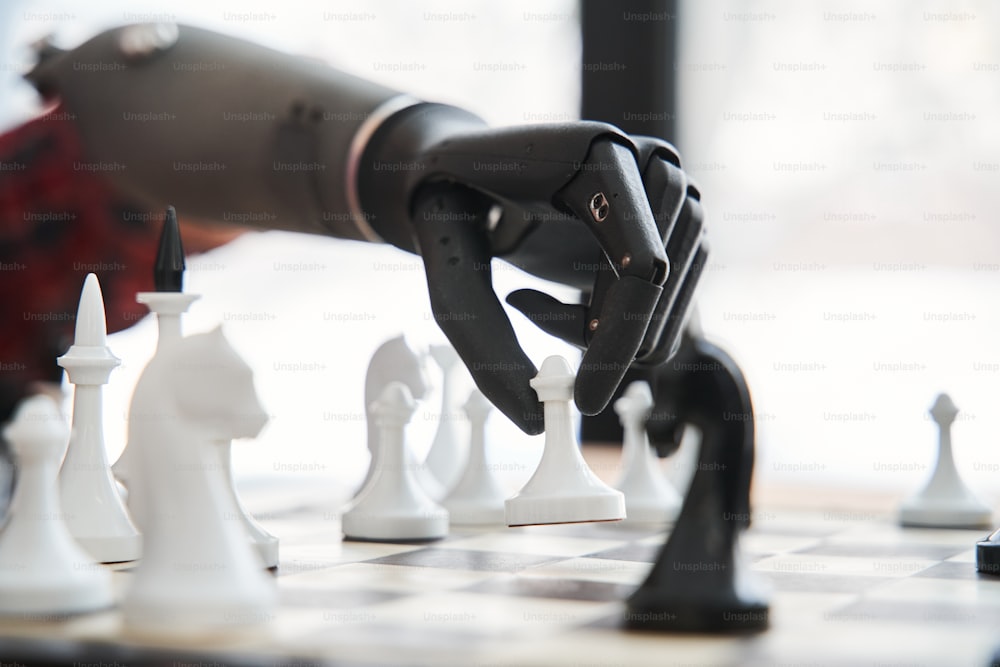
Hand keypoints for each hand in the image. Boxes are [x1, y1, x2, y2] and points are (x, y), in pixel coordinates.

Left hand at [401, 123, 706, 433]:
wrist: (472, 168)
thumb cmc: (454, 205)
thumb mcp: (446, 259)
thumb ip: (478, 337)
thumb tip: (533, 419)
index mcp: (601, 154)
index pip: (641, 265)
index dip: (617, 340)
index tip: (581, 401)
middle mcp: (655, 165)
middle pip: (659, 293)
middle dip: (597, 334)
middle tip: (524, 311)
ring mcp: (678, 196)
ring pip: (667, 313)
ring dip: (599, 334)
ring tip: (532, 301)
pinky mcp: (681, 232)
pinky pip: (666, 314)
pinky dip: (612, 331)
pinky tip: (561, 300)